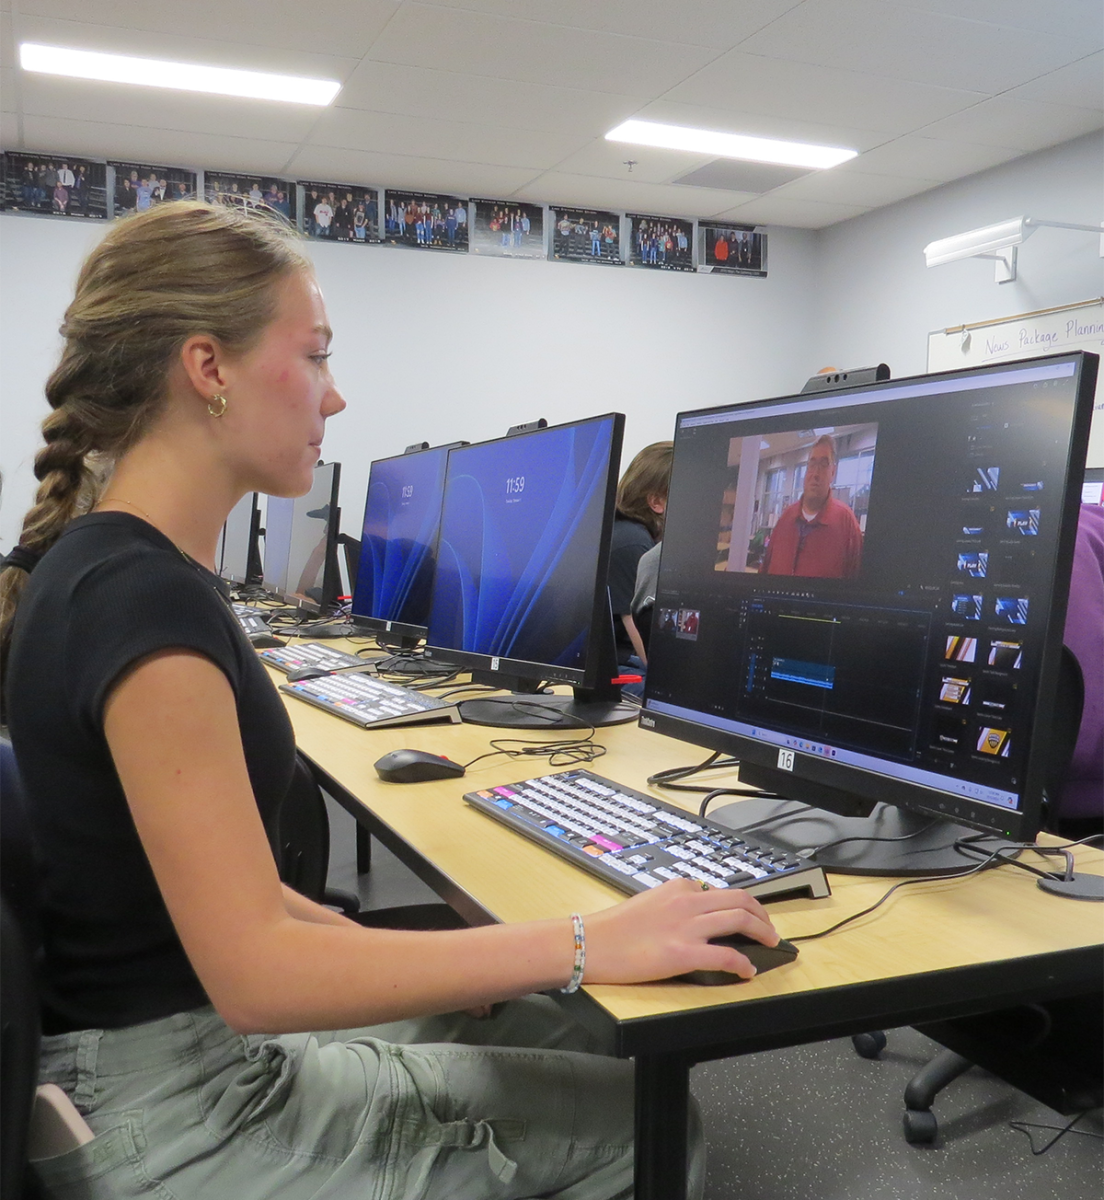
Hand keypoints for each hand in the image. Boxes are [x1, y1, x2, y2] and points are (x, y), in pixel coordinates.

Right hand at [583, 879, 778, 983]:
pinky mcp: (682, 954)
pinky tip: (747, 972)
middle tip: (770, 930)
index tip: (750, 916)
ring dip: (763, 933)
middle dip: (763, 915)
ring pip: (740, 920)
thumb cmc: (614, 928)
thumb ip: (675, 903)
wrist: (590, 944)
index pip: (721, 891)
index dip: (743, 905)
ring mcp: (686, 927)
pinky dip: (743, 964)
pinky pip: (726, 956)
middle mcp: (686, 901)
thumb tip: (698, 913)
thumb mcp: (649, 901)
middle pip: (741, 900)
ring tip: (770, 945)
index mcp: (678, 887)